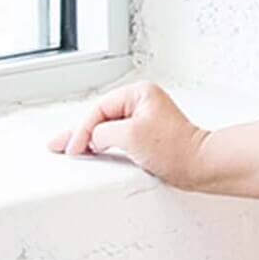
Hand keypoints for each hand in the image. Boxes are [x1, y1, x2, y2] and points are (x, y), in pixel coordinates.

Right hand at [46, 81, 205, 187]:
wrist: (200, 166)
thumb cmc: (175, 148)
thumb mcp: (130, 135)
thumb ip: (103, 133)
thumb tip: (93, 139)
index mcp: (139, 93)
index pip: (100, 110)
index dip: (83, 131)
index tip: (73, 149)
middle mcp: (141, 103)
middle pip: (100, 117)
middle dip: (79, 133)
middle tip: (57, 145)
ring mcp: (144, 120)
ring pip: (107, 128)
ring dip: (88, 140)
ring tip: (69, 149)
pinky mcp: (147, 138)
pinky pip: (117, 138)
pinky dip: (102, 145)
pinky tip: (91, 151)